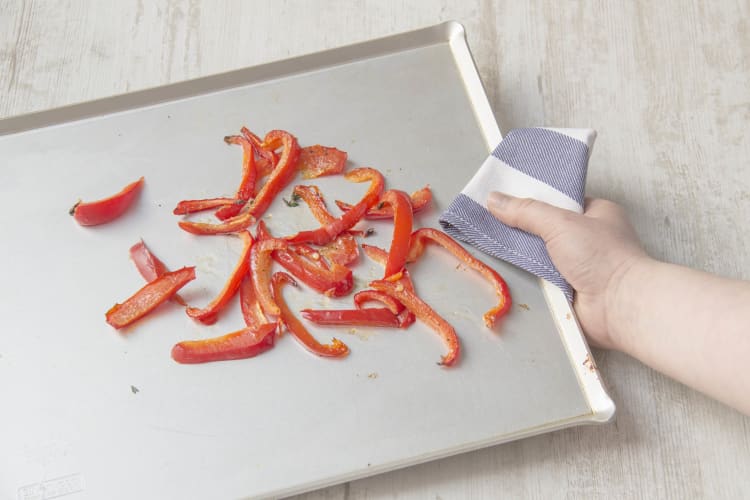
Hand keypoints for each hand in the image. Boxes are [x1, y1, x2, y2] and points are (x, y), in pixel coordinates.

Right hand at [487, 192, 647, 348]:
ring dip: (522, 259)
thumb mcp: (561, 223)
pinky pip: (539, 282)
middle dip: (522, 232)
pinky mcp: (568, 292)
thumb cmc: (603, 258)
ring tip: (489, 250)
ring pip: (539, 258)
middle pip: (544, 231)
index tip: (504, 200)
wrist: (619, 307)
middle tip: (489, 226)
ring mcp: (578, 268)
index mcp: (596, 214)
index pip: (557, 202)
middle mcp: (588, 240)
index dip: (532, 200)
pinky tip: (502, 275)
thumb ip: (526, 211)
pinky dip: (526, 281)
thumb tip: (494, 199)